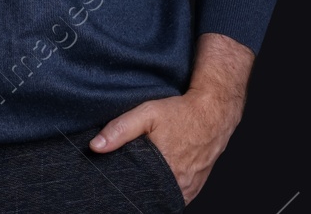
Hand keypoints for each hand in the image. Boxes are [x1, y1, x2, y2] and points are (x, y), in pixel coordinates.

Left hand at [88, 89, 243, 204]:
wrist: (215, 112)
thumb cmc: (181, 112)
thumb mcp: (147, 113)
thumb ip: (120, 130)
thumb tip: (95, 146)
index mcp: (164, 170)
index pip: (134, 191)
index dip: (124, 187)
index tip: (115, 182)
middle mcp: (178, 184)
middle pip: (149, 195)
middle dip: (137, 189)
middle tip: (129, 176)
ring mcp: (188, 189)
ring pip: (163, 198)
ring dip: (152, 191)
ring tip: (143, 176)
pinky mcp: (195, 189)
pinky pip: (177, 197)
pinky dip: (166, 191)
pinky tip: (159, 179)